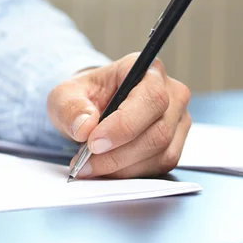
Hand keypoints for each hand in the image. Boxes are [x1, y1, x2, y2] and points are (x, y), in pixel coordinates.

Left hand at [47, 52, 191, 178]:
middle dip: (118, 153)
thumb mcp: (65, 95)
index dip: (124, 125)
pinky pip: (159, 166)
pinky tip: (106, 169)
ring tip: (89, 166)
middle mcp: (171, 93)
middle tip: (85, 161)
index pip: (151, 98)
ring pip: (160, 153)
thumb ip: (71, 108)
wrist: (92, 108)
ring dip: (121, 167)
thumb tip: (85, 127)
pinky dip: (129, 173)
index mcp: (147, 70)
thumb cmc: (84, 96)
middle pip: (158, 131)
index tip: (93, 142)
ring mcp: (177, 120)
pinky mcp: (175, 144)